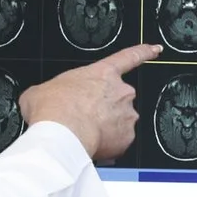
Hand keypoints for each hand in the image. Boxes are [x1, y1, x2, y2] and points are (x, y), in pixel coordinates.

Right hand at [19, 44, 158, 159]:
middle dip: (105, 109)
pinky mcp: (127, 138)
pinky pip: (119, 142)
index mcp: (102, 73)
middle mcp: (120, 91)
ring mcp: (126, 115)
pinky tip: (91, 146)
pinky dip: (108, 146)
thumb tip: (42, 99)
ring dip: (106, 128)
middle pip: (118, 99)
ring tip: (85, 134)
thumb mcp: (41, 90)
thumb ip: (51, 91)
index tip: (155, 49)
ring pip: (119, 122)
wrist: (63, 132)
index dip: (144, 52)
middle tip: (85, 117)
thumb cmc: (53, 108)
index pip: (129, 57)